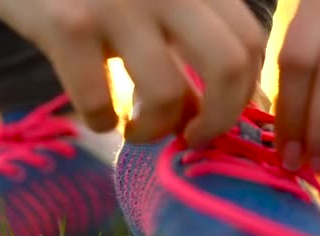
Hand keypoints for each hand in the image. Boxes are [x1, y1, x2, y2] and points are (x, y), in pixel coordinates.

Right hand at [0, 0, 266, 146]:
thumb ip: (185, 34)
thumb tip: (205, 108)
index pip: (251, 42)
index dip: (243, 92)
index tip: (215, 114)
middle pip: (229, 67)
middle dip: (217, 121)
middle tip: (190, 138)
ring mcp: (118, 4)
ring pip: (166, 95)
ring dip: (152, 131)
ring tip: (133, 128)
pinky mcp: (68, 23)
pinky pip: (99, 103)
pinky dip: (100, 123)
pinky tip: (96, 115)